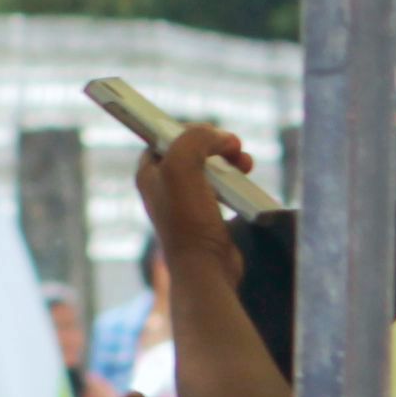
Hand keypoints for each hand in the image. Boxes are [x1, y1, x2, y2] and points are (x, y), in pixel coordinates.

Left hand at [136, 123, 255, 270]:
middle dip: (216, 145)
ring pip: (210, 168)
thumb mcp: (182, 166)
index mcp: (149, 173)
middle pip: (192, 150)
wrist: (207, 267)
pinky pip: (222, 189)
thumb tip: (221, 138)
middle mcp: (164, 187)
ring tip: (246, 165)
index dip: (188, 129)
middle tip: (234, 147)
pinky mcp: (208, 216)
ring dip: (230, 162)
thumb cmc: (189, 220)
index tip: (211, 132)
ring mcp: (186, 203)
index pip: (164, 137)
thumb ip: (195, 139)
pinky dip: (235, 182)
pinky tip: (245, 185)